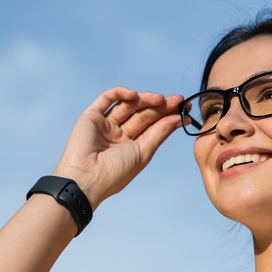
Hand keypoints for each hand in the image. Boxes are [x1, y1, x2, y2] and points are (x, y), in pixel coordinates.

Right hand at [52, 87, 182, 209]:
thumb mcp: (143, 152)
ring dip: (145, 99)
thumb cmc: (115, 172)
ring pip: (128, 105)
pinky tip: (134, 95)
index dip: (168, 117)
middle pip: (143, 114)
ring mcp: (105, 124)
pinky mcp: (91, 116)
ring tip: (160, 99)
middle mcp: (118, 134)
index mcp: (131, 147)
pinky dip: (120, 93)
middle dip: (161, 106)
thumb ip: (159, 133)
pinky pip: (107, 98)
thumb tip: (178, 119)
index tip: (185, 109)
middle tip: (177, 100)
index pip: (152, 126)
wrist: (87, 178)